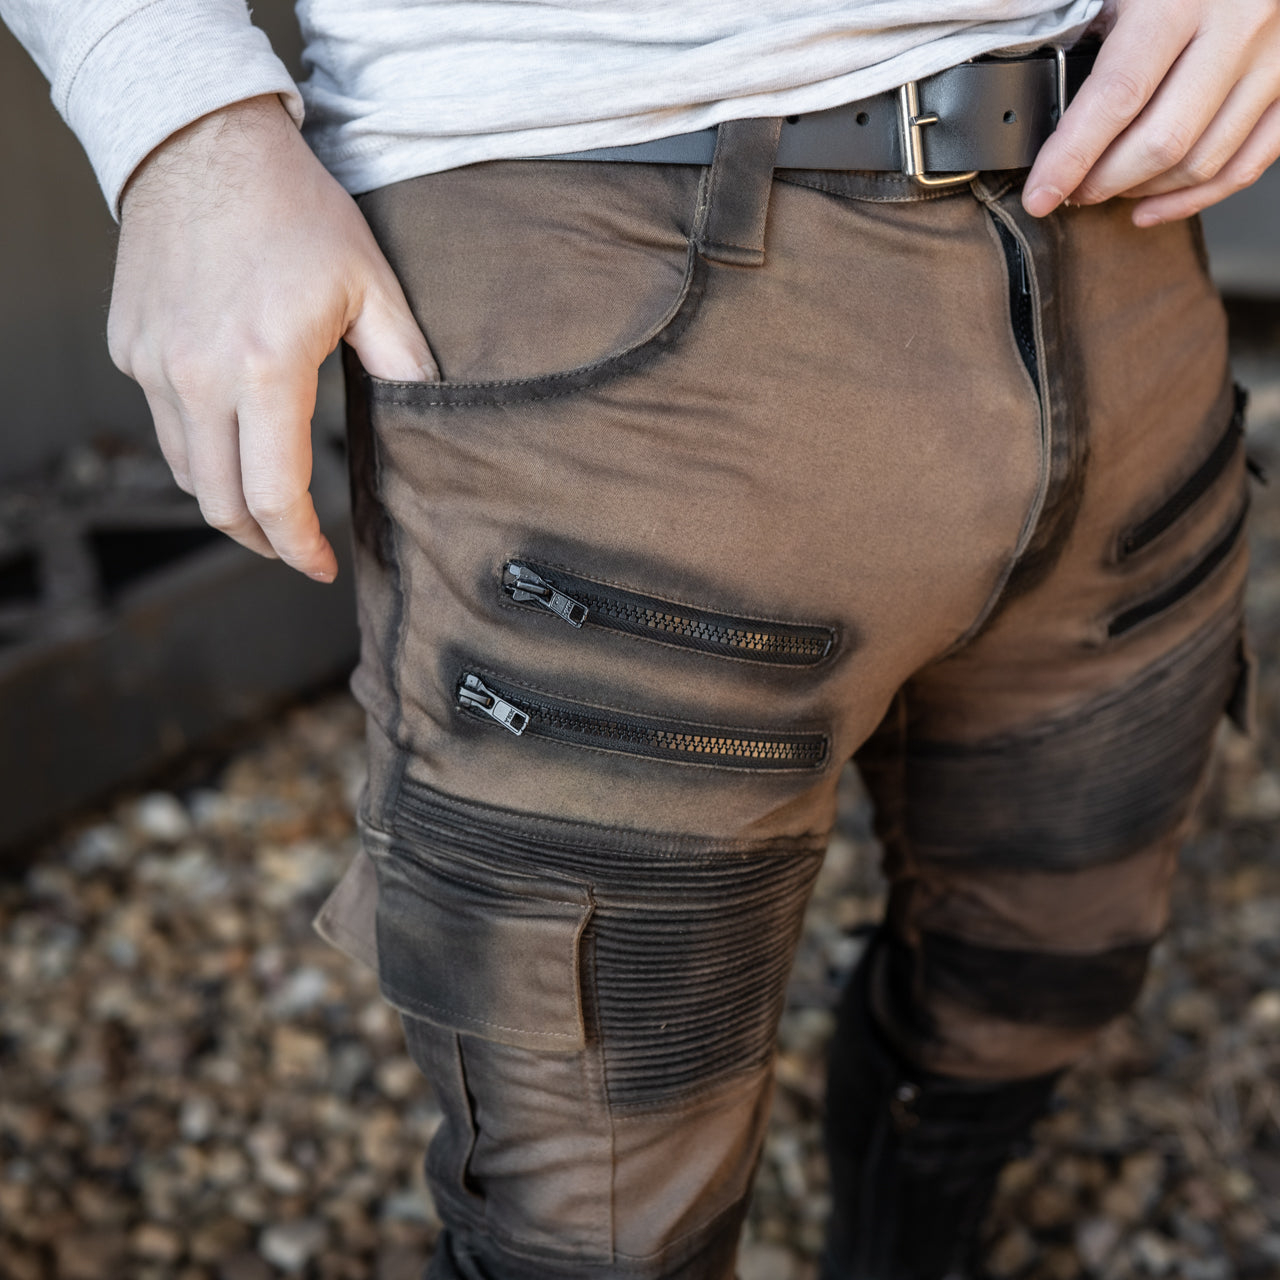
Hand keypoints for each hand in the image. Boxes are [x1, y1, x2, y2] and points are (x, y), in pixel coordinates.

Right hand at [108, 95, 435, 580]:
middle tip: (295, 547)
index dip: (300, 546)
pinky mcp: (131, 349)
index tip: (320, 566)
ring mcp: (154, 365)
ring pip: (187, 472)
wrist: (202, 143)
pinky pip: (163, 426)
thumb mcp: (370, 284)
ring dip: (228, 502)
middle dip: (263, 540)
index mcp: (265, 368)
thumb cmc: (292, 209)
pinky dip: (199, 450)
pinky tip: (233, 439)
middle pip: (221, 503)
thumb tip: (429, 415)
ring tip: (267, 506)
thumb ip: (403, 360)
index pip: (274, 496)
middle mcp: (196, 376)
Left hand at [1023, 0, 1279, 224]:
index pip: (1117, 97)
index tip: (1040, 193)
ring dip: (1143, 192)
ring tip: (1106, 189)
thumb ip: (1093, 23)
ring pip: (1202, 162)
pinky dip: (1193, 198)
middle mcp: (1238, 28)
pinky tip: (1151, 206)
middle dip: (1103, 182)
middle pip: (1161, 142)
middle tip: (1071, 189)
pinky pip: (1247, 165)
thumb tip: (1040, 86)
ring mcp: (1275, 60)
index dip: (1070, 157)